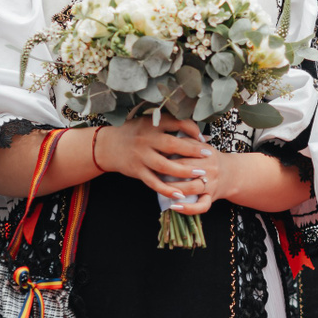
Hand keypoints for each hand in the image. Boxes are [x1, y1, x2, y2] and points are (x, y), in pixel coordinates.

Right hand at [97, 116, 213, 201]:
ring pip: (165, 165)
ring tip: (201, 174)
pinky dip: (167, 189)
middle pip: (173, 145)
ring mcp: (141, 156)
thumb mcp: (152, 123)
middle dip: (193, 151)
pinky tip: (180, 194)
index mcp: (152, 124)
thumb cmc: (135, 132)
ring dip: (184, 171)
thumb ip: (175, 128)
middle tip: (209, 155)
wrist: (108, 146)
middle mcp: (146, 138)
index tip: (202, 138)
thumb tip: (204, 136)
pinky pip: (153, 182)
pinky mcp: (137, 170)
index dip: (192, 130)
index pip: (177, 123)